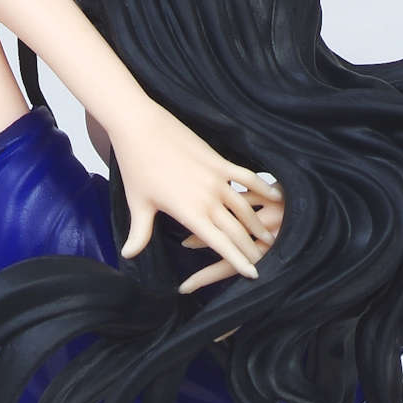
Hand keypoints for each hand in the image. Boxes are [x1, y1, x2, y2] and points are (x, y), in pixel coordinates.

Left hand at [114, 102, 281, 289]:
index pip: (220, 244)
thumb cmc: (137, 167)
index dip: (238, 261)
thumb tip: (128, 256)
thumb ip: (139, 234)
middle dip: (252, 248)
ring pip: (245, 207)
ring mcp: (216, 178)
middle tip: (265, 262)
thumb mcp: (138, 205)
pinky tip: (273, 195)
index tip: (254, 275)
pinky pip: (246, 176)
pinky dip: (261, 186)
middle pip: (237, 230)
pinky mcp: (219, 161)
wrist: (142, 127)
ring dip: (258, 223)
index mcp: (190, 213)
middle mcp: (207, 199)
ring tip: (269, 237)